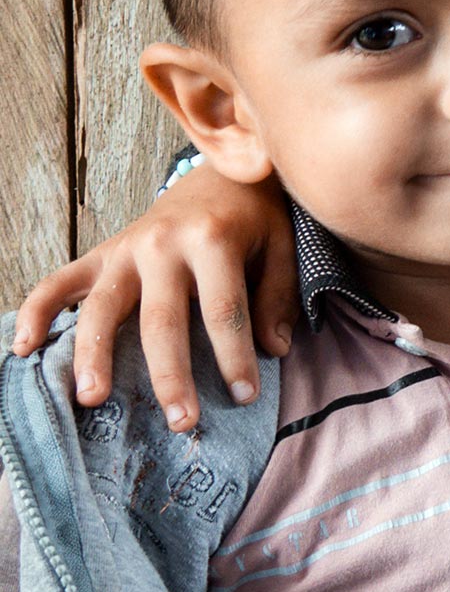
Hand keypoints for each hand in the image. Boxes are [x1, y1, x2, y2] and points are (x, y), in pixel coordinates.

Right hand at [11, 165, 294, 427]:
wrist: (220, 170)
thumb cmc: (253, 218)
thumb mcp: (281, 247)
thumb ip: (275, 297)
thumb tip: (273, 350)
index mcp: (212, 240)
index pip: (223, 310)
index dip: (235, 357)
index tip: (246, 397)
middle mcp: (162, 244)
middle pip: (160, 319)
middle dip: (170, 375)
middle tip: (181, 421)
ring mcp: (124, 249)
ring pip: (102, 307)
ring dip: (94, 355)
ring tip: (93, 399)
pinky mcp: (100, 254)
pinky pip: (58, 283)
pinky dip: (36, 312)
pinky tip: (25, 349)